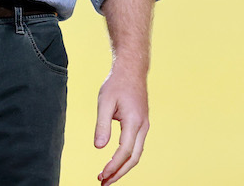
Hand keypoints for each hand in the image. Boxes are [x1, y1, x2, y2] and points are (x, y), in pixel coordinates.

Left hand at [95, 64, 149, 184]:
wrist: (132, 70)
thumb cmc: (117, 84)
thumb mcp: (104, 101)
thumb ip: (102, 124)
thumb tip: (99, 147)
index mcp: (134, 121)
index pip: (124, 151)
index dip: (113, 166)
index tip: (102, 175)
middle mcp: (142, 126)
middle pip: (133, 158)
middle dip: (119, 173)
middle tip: (104, 183)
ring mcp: (144, 126)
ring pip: (136, 153)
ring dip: (123, 167)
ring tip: (107, 176)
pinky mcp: (141, 124)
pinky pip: (136, 146)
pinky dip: (126, 157)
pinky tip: (116, 162)